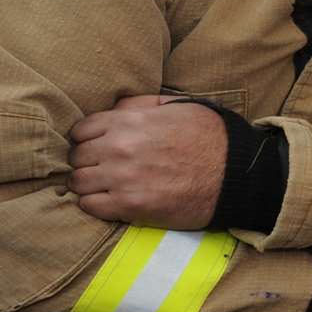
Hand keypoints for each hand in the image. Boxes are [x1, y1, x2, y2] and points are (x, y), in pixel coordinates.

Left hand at [69, 95, 226, 229]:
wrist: (235, 173)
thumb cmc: (210, 137)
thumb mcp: (178, 107)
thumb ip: (141, 104)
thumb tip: (114, 108)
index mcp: (129, 121)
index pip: (81, 130)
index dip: (89, 139)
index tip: (99, 147)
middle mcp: (120, 147)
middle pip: (77, 157)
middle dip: (88, 162)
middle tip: (103, 168)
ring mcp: (122, 177)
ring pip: (78, 183)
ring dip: (89, 185)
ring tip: (105, 187)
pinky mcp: (130, 205)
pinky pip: (89, 206)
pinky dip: (95, 205)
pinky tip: (111, 201)